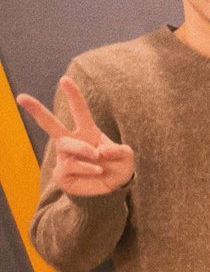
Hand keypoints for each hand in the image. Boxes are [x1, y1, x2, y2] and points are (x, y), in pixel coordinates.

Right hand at [17, 76, 134, 195]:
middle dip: (36, 110)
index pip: (80, 111)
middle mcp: (72, 142)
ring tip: (96, 155)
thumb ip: (119, 150)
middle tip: (21, 97)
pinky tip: (97, 170)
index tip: (65, 79)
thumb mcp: (126, 157)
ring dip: (83, 148)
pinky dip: (88, 167)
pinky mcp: (62, 173)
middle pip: (50, 124)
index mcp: (88, 132)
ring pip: (66, 144)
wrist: (112, 191)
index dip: (73, 96)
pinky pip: (71, 165)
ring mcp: (65, 157)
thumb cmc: (117, 169)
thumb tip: (100, 150)